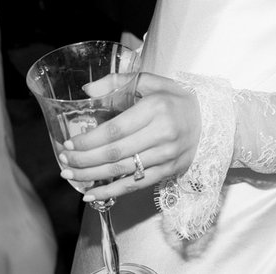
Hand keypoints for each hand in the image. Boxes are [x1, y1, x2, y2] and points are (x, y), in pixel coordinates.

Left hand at [58, 73, 201, 203]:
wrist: (211, 120)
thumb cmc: (175, 99)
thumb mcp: (151, 81)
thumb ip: (118, 82)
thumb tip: (87, 90)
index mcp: (155, 108)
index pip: (115, 130)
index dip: (90, 140)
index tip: (70, 144)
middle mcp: (162, 134)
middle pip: (115, 153)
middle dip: (85, 160)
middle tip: (64, 162)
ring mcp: (166, 156)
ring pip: (123, 171)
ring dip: (93, 177)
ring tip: (71, 176)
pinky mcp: (169, 171)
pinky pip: (136, 185)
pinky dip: (112, 192)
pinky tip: (92, 195)